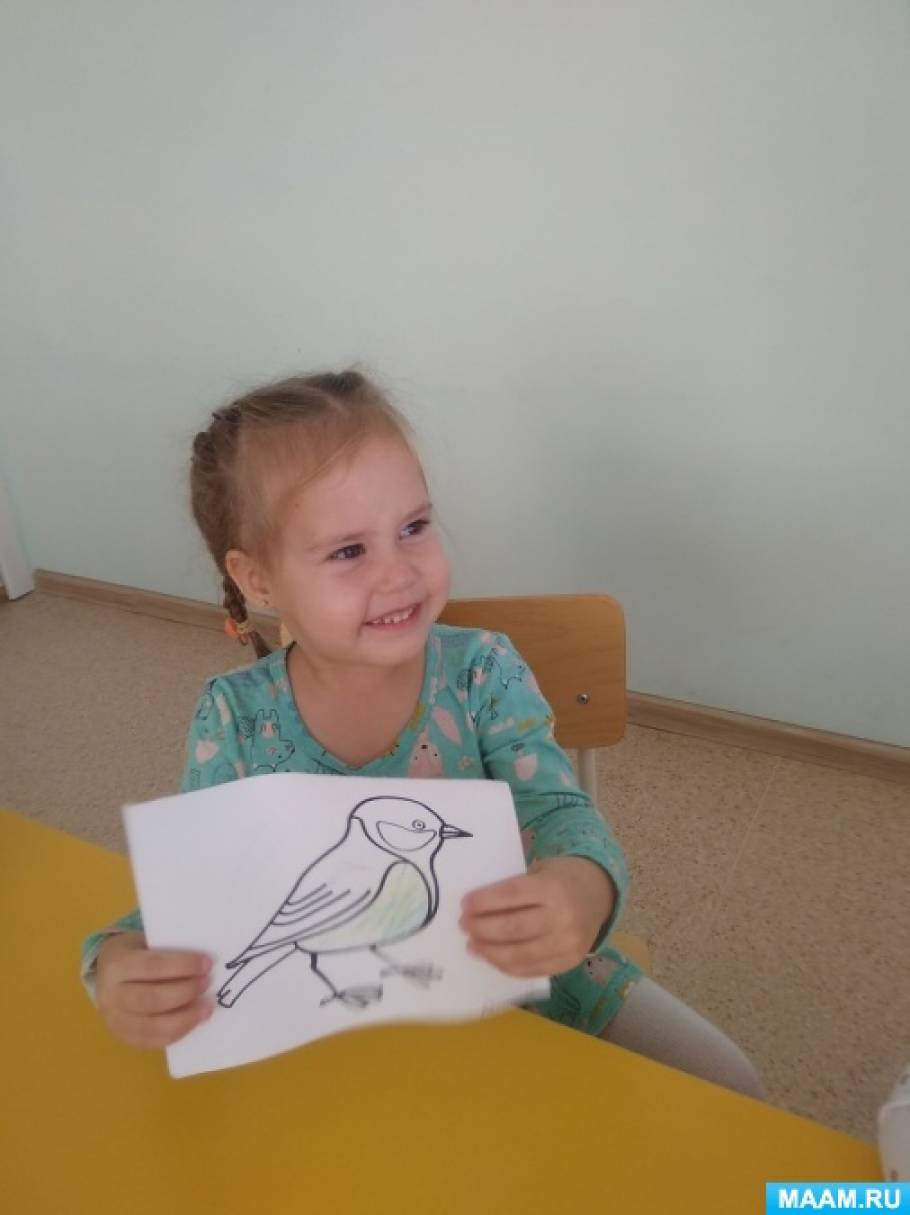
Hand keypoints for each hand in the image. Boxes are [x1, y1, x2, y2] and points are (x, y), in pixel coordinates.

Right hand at [95, 932, 214, 1048]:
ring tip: (206, 1009)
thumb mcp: (145, 942)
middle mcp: (111, 995)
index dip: (182, 966)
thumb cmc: (135, 953)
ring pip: (150, 1026)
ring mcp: (114, 1020)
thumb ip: (169, 951)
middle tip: (207, 983)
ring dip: (184, 1019)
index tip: (207, 964)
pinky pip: (150, 1041)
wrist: (106, 972)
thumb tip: (204, 963)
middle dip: (184, 992)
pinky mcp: (121, 1037)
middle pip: (151, 999)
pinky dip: (175, 1034)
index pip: (152, 966)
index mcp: (117, 965)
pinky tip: (193, 1023)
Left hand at [459, 856, 615, 977]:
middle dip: (482, 928)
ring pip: (519, 955)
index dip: (484, 902)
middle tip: (464, 925)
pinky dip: (507, 966)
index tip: (464, 904)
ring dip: (490, 952)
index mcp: (553, 887)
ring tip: (472, 945)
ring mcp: (568, 943)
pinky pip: (532, 970)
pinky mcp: (569, 962)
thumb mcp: (540, 870)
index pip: (511, 895)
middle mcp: (563, 917)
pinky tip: (492, 957)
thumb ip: (514, 888)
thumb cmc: (561, 878)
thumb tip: (476, 908)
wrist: (598, 893)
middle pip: (512, 928)